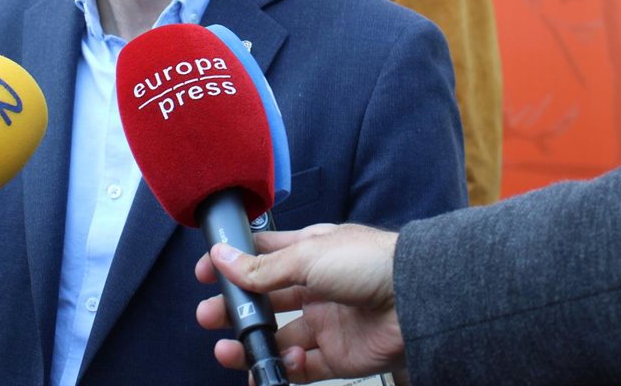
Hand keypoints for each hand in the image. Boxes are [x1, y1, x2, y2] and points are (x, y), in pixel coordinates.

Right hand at [195, 223, 407, 384]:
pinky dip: (285, 367)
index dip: (233, 262)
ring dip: (251, 344)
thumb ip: (262, 267)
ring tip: (226, 351)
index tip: (206, 272)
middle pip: (265, 300)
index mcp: (308, 252)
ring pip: (278, 337)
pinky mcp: (337, 354)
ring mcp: (326, 321)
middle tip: (208, 316)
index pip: (262, 256)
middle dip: (235, 309)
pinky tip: (280, 360)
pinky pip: (303, 367)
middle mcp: (314, 286)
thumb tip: (222, 259)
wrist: (415, 299)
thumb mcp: (306, 256)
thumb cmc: (368, 262)